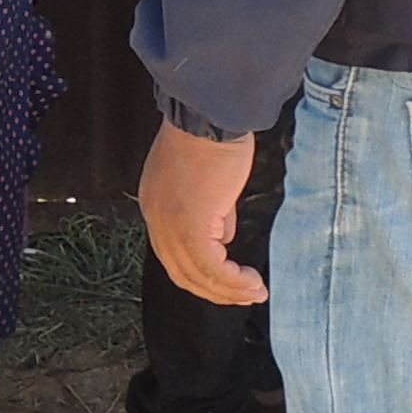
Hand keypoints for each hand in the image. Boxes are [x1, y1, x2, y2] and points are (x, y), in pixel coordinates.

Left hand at [141, 119, 267, 304]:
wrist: (209, 117)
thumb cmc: (212, 137)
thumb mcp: (209, 181)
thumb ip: (214, 211)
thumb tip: (225, 236)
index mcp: (156, 206)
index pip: (174, 253)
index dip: (201, 273)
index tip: (229, 280)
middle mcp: (156, 220)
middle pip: (181, 272)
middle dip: (216, 290)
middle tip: (246, 295)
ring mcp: (169, 225)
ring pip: (197, 275)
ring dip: (229, 290)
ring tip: (255, 292)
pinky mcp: (190, 226)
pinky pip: (211, 268)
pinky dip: (232, 281)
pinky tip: (252, 282)